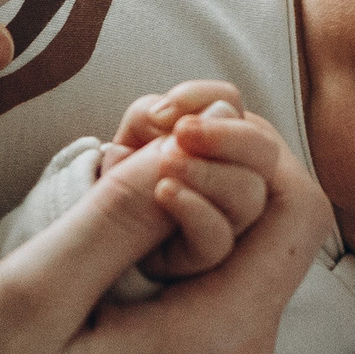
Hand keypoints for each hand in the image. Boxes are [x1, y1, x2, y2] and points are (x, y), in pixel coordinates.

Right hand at [0, 102, 326, 353]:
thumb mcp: (29, 292)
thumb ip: (121, 212)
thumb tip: (190, 143)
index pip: (299, 218)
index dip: (251, 153)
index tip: (174, 129)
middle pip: (267, 265)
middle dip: (210, 203)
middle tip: (119, 169)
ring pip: (235, 315)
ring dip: (186, 264)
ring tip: (94, 245)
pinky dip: (173, 324)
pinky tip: (95, 318)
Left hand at [104, 81, 278, 278]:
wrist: (92, 223)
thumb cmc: (120, 171)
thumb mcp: (129, 135)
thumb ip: (153, 116)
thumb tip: (193, 115)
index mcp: (216, 136)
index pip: (232, 105)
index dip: (206, 96)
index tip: (164, 110)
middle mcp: (233, 175)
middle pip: (262, 150)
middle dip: (226, 135)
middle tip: (183, 132)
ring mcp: (224, 219)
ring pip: (249, 196)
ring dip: (208, 172)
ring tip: (167, 163)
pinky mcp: (201, 257)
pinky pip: (219, 239)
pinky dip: (194, 210)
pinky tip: (164, 193)